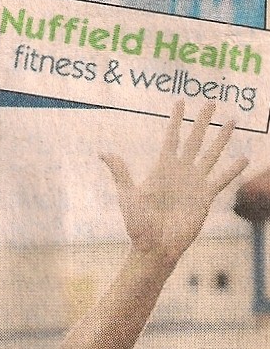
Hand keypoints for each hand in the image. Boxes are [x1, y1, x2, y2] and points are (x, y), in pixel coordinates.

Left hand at [100, 101, 248, 267]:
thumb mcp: (127, 196)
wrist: (155, 248)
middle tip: (211, 101)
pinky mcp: (205, 197)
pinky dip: (233, 170)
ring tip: (232, 121)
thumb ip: (120, 173)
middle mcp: (180, 172)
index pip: (172, 137)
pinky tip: (244, 158)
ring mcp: (194, 183)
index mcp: (163, 168)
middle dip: (203, 120)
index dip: (176, 120)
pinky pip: (221, 179)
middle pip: (195, 139)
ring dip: (221, 138)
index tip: (180, 101)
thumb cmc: (138, 226)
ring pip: (211, 154)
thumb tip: (103, 153)